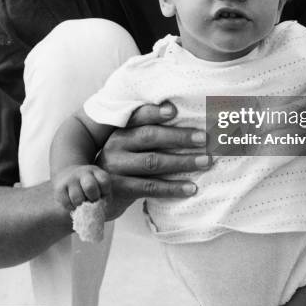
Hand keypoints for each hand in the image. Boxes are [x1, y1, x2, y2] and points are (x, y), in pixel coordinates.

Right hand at [53, 165, 111, 210]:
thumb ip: (103, 194)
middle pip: (90, 187)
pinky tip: (74, 204)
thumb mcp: (98, 182)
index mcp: (95, 171)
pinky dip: (71, 207)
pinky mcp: (60, 188)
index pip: (104, 181)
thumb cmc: (87, 183)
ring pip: (77, 198)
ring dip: (82, 205)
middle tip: (92, 201)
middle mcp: (83, 173)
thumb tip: (101, 210)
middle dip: (93, 198)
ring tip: (82, 204)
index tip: (103, 195)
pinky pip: (67, 203)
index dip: (106, 192)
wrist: (68, 174)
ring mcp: (70, 179)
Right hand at [96, 101, 211, 220]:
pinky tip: (192, 187)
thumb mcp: (131, 145)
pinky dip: (173, 187)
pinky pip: (150, 187)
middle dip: (180, 137)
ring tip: (206, 161)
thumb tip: (192, 122)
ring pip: (153, 162)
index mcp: (122, 130)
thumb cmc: (127, 164)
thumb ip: (151, 133)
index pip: (139, 116)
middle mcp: (116, 145)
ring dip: (183, 162)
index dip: (156, 112)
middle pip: (150, 137)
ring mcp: (116, 168)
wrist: (99, 196)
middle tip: (205, 138)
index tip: (175, 109)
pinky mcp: (120, 189)